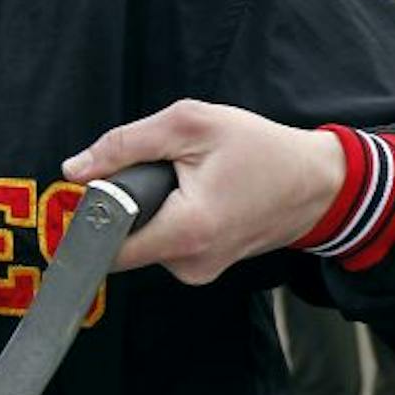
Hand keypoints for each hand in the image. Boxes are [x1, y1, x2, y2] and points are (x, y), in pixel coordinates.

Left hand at [62, 100, 347, 284]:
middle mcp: (190, 264)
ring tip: (194, 180)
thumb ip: (126, 144)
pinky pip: (168, 243)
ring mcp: (200, 271)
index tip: (102, 187)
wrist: (319, 183)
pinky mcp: (206, 268)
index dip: (92, 215)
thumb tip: (75, 169)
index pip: (106, 246)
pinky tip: (204, 196)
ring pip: (147, 240)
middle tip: (169, 170)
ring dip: (156, 208)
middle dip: (132, 202)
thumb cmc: (264, 149)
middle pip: (125, 239)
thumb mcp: (193, 124)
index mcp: (186, 232)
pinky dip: (174, 218)